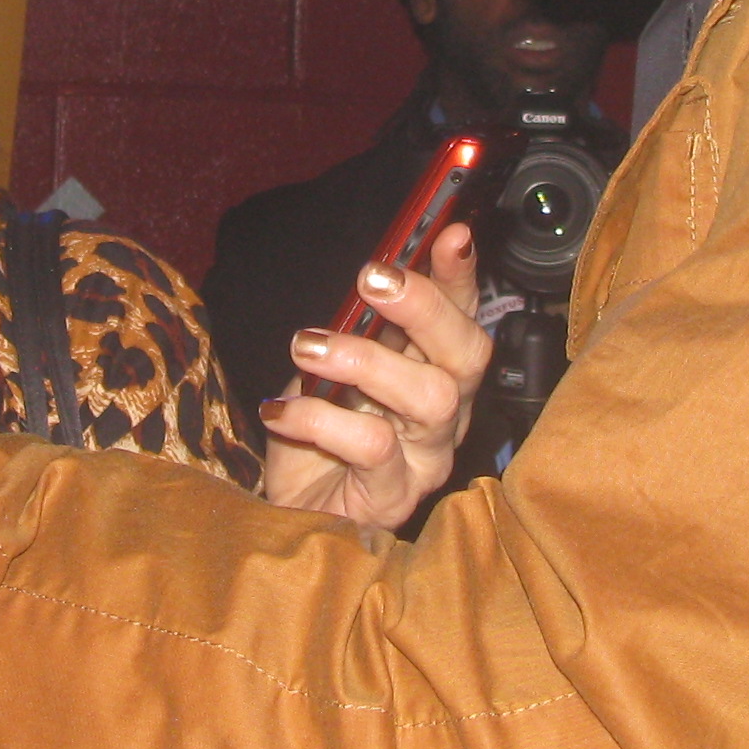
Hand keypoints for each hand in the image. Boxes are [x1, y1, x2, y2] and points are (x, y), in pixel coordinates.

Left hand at [255, 222, 486, 529]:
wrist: (287, 516)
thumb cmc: (313, 436)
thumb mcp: (326, 367)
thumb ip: (353, 326)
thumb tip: (368, 277)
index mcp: (432, 370)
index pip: (462, 315)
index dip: (461, 275)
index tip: (451, 232)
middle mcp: (443, 413)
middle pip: (467, 355)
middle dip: (425, 307)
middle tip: (372, 278)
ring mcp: (426, 458)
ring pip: (431, 398)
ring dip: (367, 361)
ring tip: (307, 347)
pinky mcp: (395, 497)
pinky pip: (372, 447)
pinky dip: (321, 420)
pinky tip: (281, 413)